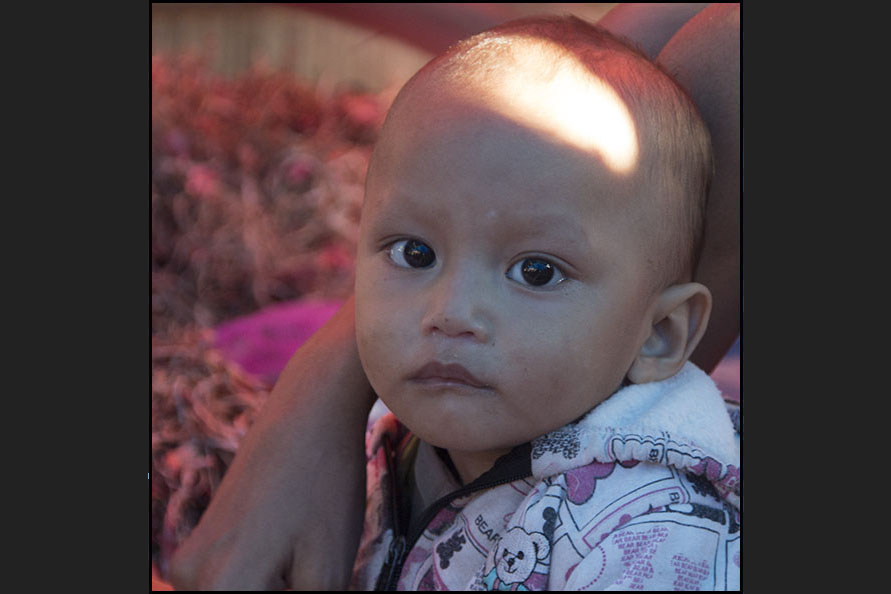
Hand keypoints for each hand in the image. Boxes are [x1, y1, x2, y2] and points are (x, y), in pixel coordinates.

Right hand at [169, 296, 375, 589]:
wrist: (309, 410)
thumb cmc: (324, 483)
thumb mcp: (328, 567)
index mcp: (220, 588)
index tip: (312, 586)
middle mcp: (190, 576)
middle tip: (314, 580)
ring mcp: (191, 557)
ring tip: (307, 571)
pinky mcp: (203, 540)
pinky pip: (230, 584)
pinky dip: (263, 586)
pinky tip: (295, 568)